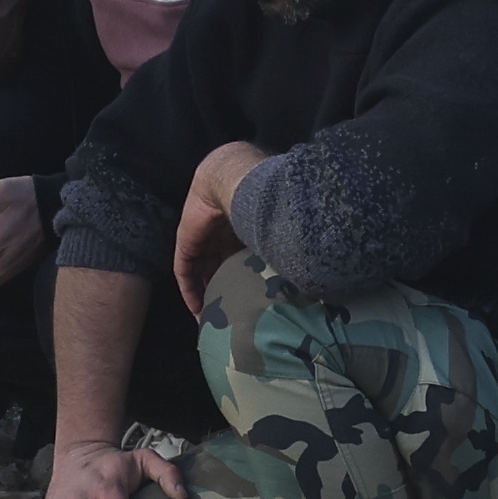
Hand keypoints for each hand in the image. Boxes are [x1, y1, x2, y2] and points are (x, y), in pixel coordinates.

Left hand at [170, 139, 270, 311]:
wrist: (234, 179)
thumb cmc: (263, 202)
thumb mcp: (272, 230)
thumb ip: (285, 245)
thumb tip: (313, 269)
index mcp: (243, 230)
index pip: (240, 259)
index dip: (243, 280)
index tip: (250, 302)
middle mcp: (222, 235)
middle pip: (219, 267)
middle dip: (223, 290)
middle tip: (230, 316)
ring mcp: (203, 238)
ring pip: (201, 271)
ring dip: (205, 295)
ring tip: (213, 319)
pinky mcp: (187, 242)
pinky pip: (184, 271)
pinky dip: (189, 290)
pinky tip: (196, 309)